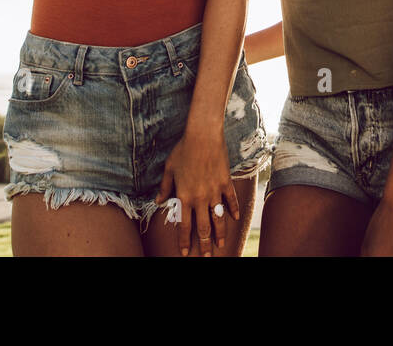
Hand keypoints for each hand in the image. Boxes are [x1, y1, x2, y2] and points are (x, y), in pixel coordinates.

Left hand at [154, 129, 240, 256]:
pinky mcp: (226, 182)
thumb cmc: (183, 150)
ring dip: (220, 234)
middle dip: (204, 244)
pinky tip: (234, 219)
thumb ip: (165, 188)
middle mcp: (200, 198)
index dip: (184, 241)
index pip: (184, 225)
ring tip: (221, 245)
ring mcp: (215, 191)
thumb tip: (158, 201)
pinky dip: (233, 211)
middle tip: (206, 256)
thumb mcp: (169, 169)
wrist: (203, 135)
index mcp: (184, 196)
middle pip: (203, 227)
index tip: (185, 252)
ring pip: (218, 218)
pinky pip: (231, 200)